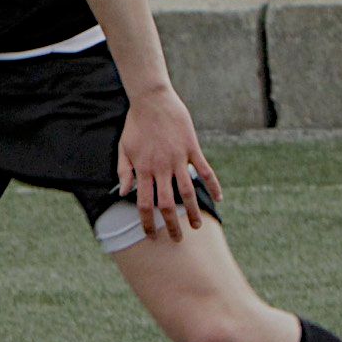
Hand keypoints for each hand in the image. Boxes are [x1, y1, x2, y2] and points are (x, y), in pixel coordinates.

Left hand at [116, 83, 222, 240]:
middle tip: (177, 239)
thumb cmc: (135, 124)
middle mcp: (161, 168)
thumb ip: (124, 172)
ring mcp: (178, 159)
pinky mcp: (192, 149)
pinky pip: (205, 171)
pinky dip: (213, 185)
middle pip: (167, 204)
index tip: (150, 235)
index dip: (147, 222)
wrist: (152, 101)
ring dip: (192, 211)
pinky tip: (218, 199)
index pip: (144, 204)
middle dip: (171, 225)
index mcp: (143, 170)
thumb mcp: (123, 149)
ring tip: (196, 226)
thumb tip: (123, 194)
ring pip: (187, 192)